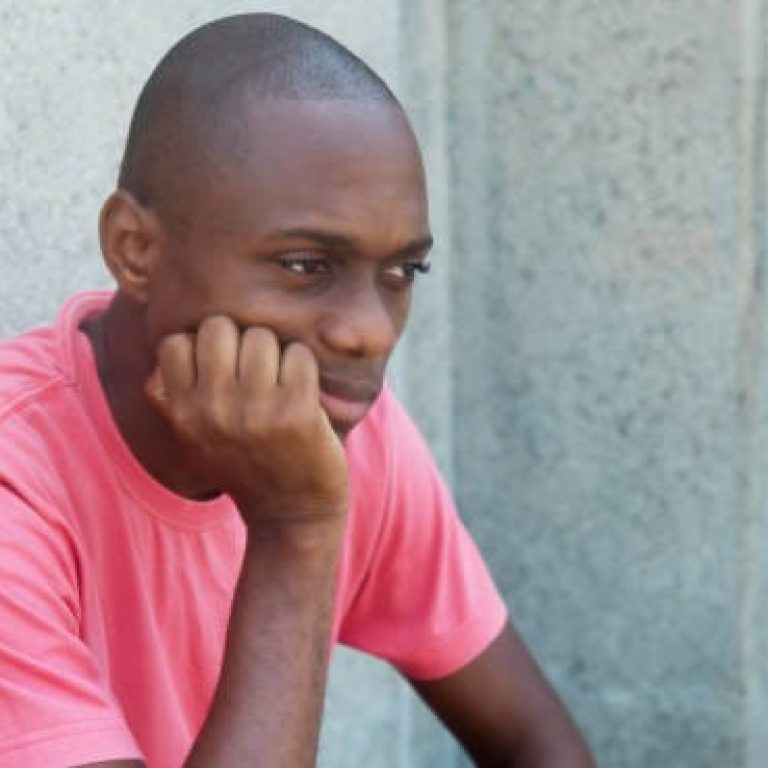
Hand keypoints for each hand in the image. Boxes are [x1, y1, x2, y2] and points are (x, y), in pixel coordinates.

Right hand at [144, 316, 348, 527]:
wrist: (291, 515)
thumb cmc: (244, 466)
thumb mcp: (193, 438)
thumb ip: (173, 395)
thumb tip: (169, 344)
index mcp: (182, 413)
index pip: (175, 343)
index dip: (200, 346)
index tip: (221, 366)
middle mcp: (213, 410)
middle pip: (218, 327)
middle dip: (239, 339)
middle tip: (255, 368)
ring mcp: (256, 410)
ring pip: (260, 336)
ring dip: (275, 352)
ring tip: (280, 381)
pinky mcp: (297, 412)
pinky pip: (298, 354)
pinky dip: (304, 366)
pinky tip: (304, 391)